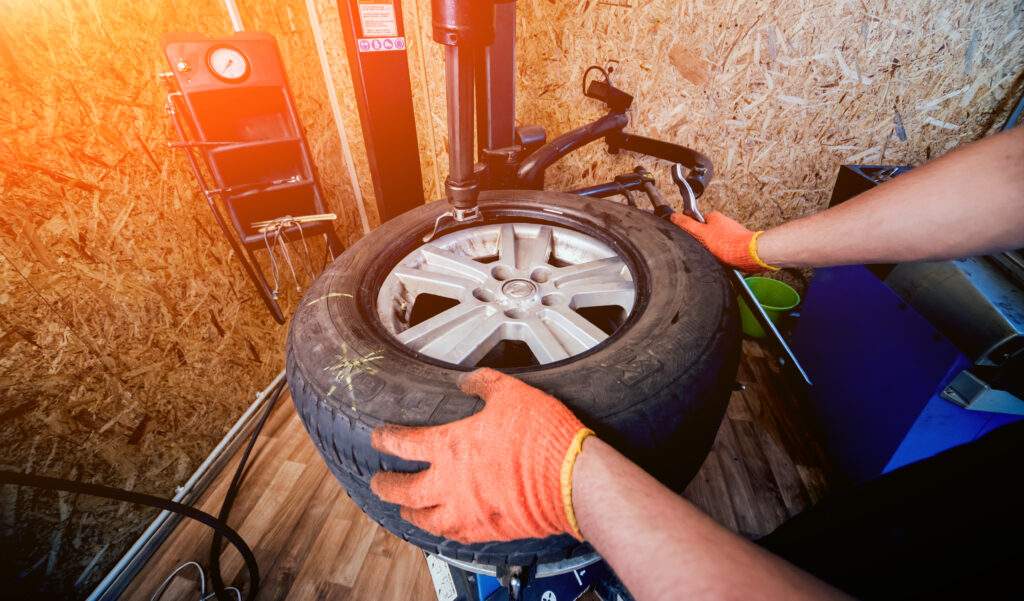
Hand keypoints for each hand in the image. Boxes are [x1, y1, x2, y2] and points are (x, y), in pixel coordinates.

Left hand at [370, 368, 593, 542]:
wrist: (570, 478)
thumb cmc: (543, 437)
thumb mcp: (511, 394)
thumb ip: (483, 384)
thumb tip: (468, 381)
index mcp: (449, 447)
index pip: (403, 443)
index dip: (386, 438)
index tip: (379, 437)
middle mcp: (449, 484)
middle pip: (402, 489)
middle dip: (385, 484)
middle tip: (379, 481)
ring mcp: (465, 511)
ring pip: (422, 518)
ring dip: (408, 512)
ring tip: (404, 509)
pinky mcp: (485, 530)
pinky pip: (451, 535)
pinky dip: (440, 529)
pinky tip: (442, 526)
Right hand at [670, 211, 777, 271]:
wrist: (751, 255)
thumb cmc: (729, 244)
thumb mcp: (701, 233)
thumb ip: (687, 225)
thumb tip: (673, 217)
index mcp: (714, 217)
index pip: (695, 223)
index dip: (691, 234)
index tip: (691, 240)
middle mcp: (723, 224)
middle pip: (704, 235)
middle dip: (702, 244)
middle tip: (703, 250)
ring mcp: (730, 235)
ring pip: (713, 245)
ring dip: (712, 252)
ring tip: (715, 257)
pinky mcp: (735, 246)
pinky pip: (722, 252)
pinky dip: (721, 257)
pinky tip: (722, 261)